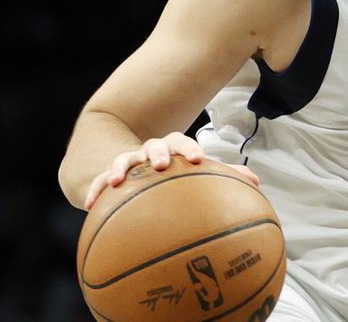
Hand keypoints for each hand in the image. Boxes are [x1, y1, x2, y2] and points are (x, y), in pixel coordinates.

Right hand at [83, 132, 259, 209]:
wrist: (139, 169)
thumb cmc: (176, 172)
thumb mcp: (196, 172)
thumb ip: (224, 175)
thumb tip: (256, 182)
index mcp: (173, 148)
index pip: (183, 141)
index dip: (190, 148)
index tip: (198, 159)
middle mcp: (150, 151)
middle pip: (154, 145)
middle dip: (159, 152)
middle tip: (163, 164)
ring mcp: (129, 162)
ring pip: (123, 159)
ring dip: (122, 168)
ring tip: (120, 180)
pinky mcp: (109, 177)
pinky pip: (101, 182)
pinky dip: (96, 191)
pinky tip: (91, 205)